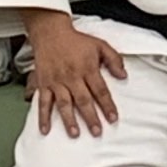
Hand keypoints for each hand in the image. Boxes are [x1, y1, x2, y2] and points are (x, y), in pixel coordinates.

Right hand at [21, 7, 127, 137]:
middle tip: (97, 132)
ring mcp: (57, 81)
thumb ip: (114, 60)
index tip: (113, 118)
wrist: (51, 32)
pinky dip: (43, 116)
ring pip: (64, 103)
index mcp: (87, 68)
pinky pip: (43, 102)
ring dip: (69, 119)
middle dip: (90, 117)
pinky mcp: (44, 84)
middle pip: (83, 100)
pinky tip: (45, 129)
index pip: (100, 90)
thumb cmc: (76, 40)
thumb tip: (123, 75)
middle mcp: (72, 77)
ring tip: (75, 133)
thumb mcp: (100, 45)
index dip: (107, 105)